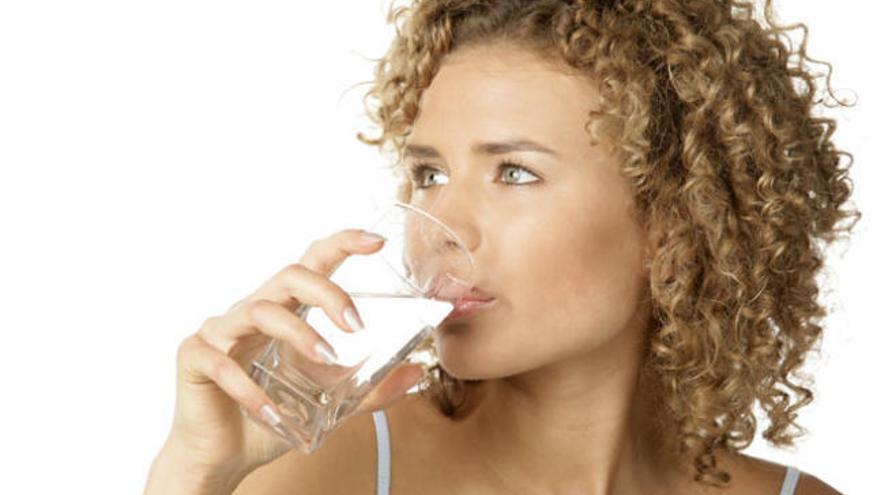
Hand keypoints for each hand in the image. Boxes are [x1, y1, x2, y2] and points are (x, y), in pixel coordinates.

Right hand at [146, 229, 426, 491]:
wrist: (224, 455)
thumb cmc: (272, 415)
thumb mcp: (329, 401)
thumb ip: (369, 387)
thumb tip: (416, 372)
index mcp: (285, 310)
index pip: (313, 263)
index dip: (343, 244)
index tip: (377, 241)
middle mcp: (253, 309)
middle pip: (290, 275)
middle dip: (327, 292)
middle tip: (356, 325)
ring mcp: (221, 330)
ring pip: (260, 310)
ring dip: (298, 335)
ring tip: (326, 360)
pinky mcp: (194, 357)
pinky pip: (223, 363)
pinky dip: (251, 390)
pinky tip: (273, 414)